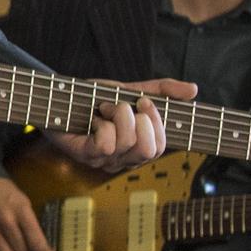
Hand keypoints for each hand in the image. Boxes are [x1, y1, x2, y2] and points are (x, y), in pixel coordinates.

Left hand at [44, 78, 196, 173]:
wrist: (56, 97)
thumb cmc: (91, 98)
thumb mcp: (130, 90)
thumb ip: (161, 90)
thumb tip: (194, 90)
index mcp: (136, 147)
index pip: (161, 146)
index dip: (157, 123)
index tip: (143, 101)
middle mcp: (122, 159)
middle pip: (148, 150)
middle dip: (139, 121)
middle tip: (123, 106)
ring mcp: (103, 161)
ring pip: (127, 144)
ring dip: (117, 117)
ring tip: (104, 108)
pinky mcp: (85, 155)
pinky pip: (105, 146)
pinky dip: (102, 126)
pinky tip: (93, 120)